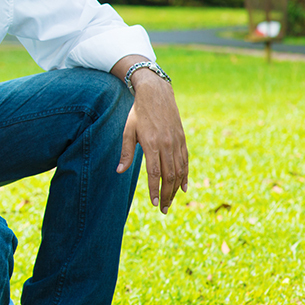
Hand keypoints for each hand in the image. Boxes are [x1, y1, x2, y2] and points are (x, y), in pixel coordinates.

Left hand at [117, 75, 187, 213]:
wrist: (156, 94)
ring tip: (171, 202)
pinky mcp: (182, 139)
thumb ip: (126, 152)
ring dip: (176, 189)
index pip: (154, 173)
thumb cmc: (138, 113)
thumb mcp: (128, 131)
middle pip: (169, 176)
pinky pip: (185, 161)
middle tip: (164, 210)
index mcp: (151, 144)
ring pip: (179, 171)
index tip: (155, 204)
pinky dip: (185, 176)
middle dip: (167, 195)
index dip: (155, 190)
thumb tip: (119, 171)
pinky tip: (183, 187)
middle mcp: (166, 145)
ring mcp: (176, 142)